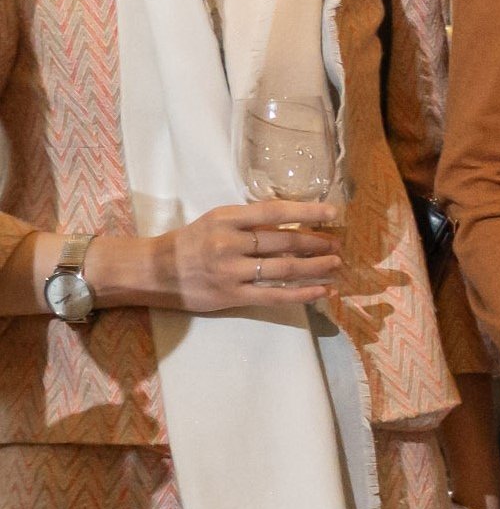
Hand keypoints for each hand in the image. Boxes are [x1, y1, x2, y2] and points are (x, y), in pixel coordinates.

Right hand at [88, 204, 341, 314]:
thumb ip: (249, 222)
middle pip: (285, 242)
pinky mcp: (231, 296)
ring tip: (336, 265)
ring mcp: (231, 272)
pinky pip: (275, 295)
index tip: (332, 213)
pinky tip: (322, 291)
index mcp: (227, 219)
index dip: (307, 212)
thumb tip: (293, 222)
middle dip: (318, 243)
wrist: (152, 271)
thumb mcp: (216, 221)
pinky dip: (302, 293)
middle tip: (338, 245)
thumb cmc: (189, 243)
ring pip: (284, 268)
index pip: (275, 212)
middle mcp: (230, 244)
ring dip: (316, 267)